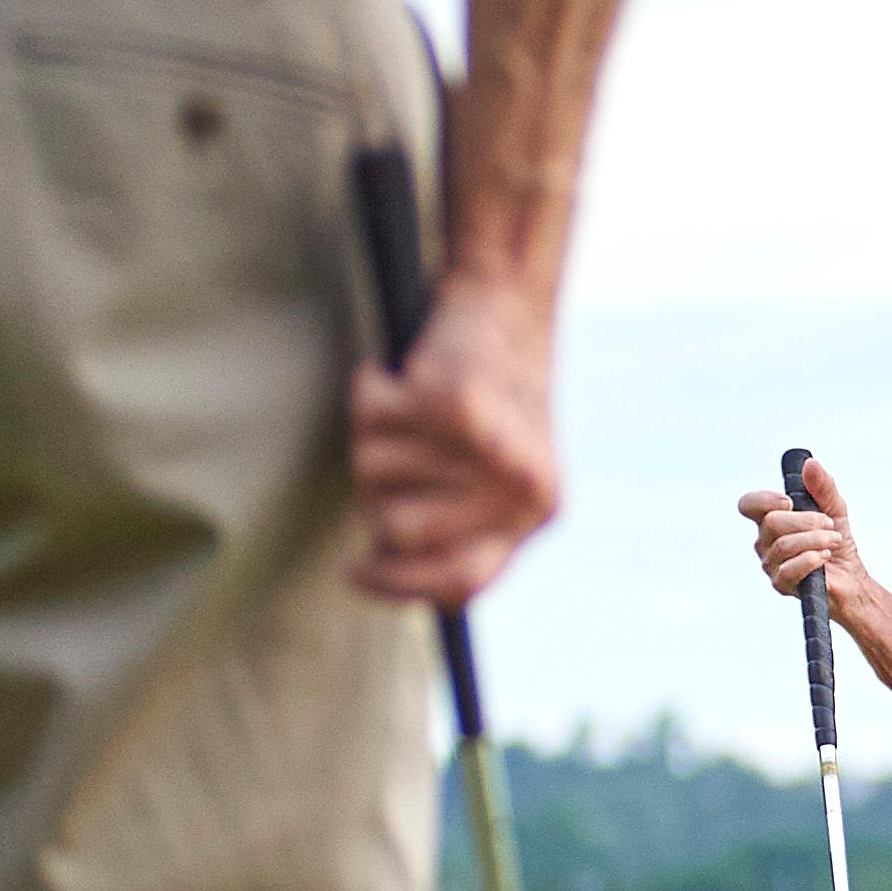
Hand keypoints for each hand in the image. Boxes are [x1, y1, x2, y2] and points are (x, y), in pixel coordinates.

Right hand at [350, 271, 561, 604]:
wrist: (508, 306)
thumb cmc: (492, 397)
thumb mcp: (496, 472)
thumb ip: (461, 525)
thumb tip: (387, 566)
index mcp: (537, 513)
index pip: (459, 582)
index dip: (399, 585)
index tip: (354, 574)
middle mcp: (522, 491)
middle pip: (396, 531)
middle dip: (377, 493)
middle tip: (398, 451)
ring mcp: (490, 450)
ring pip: (372, 472)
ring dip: (375, 436)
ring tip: (411, 408)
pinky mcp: (455, 404)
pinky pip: (369, 418)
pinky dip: (372, 391)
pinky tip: (398, 376)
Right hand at [734, 453, 869, 613]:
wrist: (850, 577)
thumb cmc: (837, 541)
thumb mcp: (834, 507)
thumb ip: (823, 486)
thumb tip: (810, 463)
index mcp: (770, 519)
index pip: (748, 505)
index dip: (764, 500)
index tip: (789, 501)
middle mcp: (764, 541)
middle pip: (772, 523)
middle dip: (807, 521)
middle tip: (829, 524)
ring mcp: (771, 564)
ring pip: (783, 545)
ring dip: (816, 539)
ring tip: (834, 540)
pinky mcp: (781, 584)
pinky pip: (789, 569)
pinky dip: (811, 559)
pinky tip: (825, 557)